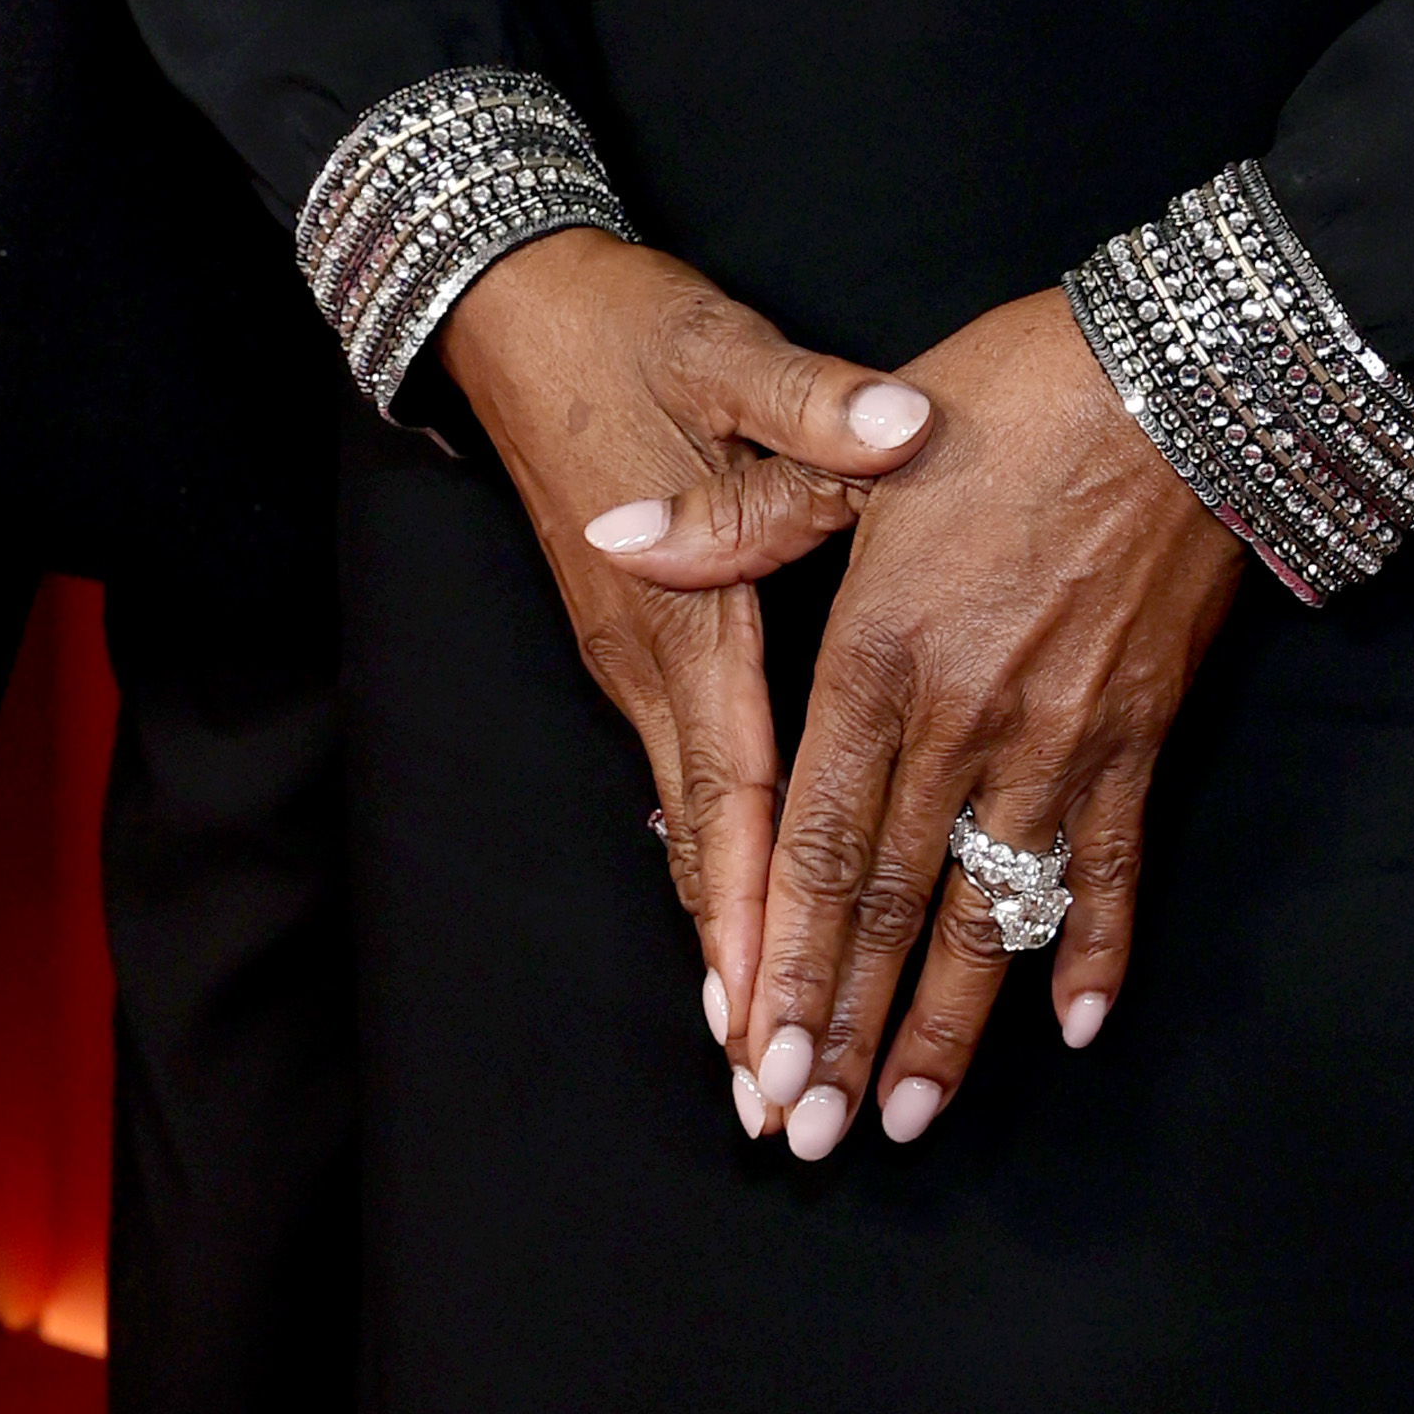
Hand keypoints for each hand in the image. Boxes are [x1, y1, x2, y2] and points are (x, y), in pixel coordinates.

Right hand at [437, 229, 935, 1054]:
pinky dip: (714, 865)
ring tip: (763, 1051)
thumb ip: (817, 408)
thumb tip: (902, 429)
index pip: (735, 793)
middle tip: (775, 1105)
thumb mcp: (727, 352)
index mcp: (688, 608)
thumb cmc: (629, 330)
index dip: (762, 915)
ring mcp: (634, 657)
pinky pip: (684, 782)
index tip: (779, 1025)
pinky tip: (738, 917)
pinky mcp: (636, 639)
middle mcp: (651, 659)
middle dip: (744, 977)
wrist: (511, 308)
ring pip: (690, 829)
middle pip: (705, 850)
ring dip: (728, 936)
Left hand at [593, 282, 1242, 1154]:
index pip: (818, 845)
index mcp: (882, 655)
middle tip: (814, 1138)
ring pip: (993, 912)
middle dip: (849, 1030)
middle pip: (893, 905)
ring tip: (917, 1116)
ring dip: (954, 1025)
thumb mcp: (855, 448)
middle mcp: (967, 719)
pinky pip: (1114, 867)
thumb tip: (614, 534)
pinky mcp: (1141, 733)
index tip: (759, 1063)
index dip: (786, 962)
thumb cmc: (1009, 398)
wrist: (1184, 380)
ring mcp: (1062, 739)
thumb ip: (736, 519)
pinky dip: (1095, 949)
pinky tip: (1076, 1027)